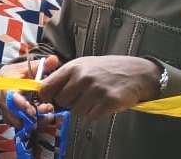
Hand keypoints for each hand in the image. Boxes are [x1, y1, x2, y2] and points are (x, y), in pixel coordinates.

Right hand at [0, 55, 60, 127]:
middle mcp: (6, 103)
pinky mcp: (12, 119)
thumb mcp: (25, 67)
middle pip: (17, 115)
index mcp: (8, 90)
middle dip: (33, 115)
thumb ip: (41, 65)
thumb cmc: (12, 74)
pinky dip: (32, 124)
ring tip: (49, 116)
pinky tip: (43, 119)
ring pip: (20, 122)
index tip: (32, 109)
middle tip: (48, 109)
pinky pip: (22, 125)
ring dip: (35, 121)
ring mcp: (8, 112)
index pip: (12, 100)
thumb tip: (54, 59)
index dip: (22, 106)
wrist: (0, 81)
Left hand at [38, 56, 160, 119]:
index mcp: (73, 67)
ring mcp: (96, 89)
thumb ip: (64, 76)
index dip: (47, 96)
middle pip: (61, 102)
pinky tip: (103, 104)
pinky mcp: (109, 101)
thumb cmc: (106, 69)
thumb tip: (44, 90)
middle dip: (69, 103)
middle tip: (81, 97)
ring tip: (95, 99)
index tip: (52, 99)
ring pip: (76, 111)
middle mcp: (82, 77)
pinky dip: (96, 113)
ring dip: (84, 109)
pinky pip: (91, 116)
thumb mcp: (83, 64)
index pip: (47, 87)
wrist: (136, 72)